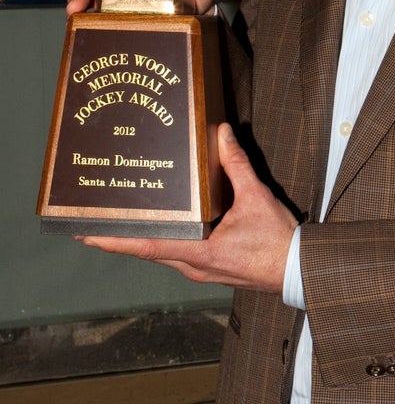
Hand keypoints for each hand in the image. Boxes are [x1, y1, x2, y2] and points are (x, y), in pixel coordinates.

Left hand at [77, 124, 297, 292]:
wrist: (297, 269)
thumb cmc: (278, 240)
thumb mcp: (257, 197)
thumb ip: (237, 164)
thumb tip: (222, 133)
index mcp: (199, 252)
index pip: (147, 246)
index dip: (115, 239)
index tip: (87, 234)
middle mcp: (193, 266)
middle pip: (147, 251)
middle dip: (120, 237)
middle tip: (94, 221)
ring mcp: (201, 270)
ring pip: (161, 254)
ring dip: (141, 239)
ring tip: (122, 221)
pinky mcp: (210, 267)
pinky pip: (177, 254)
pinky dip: (162, 241)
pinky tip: (162, 227)